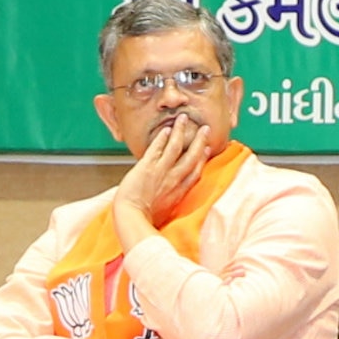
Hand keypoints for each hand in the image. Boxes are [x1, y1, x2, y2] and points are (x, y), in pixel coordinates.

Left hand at [111, 112, 213, 241]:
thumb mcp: (167, 212)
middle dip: (199, 141)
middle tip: (205, 128)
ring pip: (176, 147)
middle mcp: (174, 180)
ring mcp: (161, 172)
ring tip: (183, 118)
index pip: (196, 171)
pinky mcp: (147, 167)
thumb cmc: (145, 220)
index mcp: (180, 192)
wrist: (131, 217)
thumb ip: (172, 201)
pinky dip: (162, 138)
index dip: (203, 158)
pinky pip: (157, 148)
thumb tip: (172, 198)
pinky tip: (166, 129)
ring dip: (180, 131)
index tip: (207, 148)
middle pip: (192, 156)